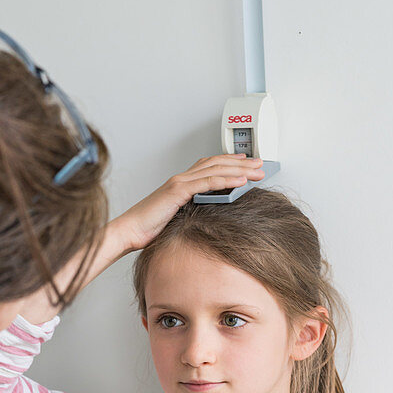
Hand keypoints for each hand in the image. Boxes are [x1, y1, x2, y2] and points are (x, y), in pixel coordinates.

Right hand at [109, 154, 265, 256]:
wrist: (130, 231)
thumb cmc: (149, 228)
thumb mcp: (177, 218)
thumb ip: (192, 212)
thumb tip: (210, 216)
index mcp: (182, 183)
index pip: (211, 166)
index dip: (231, 162)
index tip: (248, 164)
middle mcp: (182, 178)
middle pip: (217, 163)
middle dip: (242, 163)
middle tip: (262, 165)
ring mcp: (179, 182)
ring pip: (215, 169)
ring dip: (240, 169)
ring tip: (258, 171)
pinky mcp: (177, 191)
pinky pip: (207, 182)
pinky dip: (226, 179)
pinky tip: (241, 180)